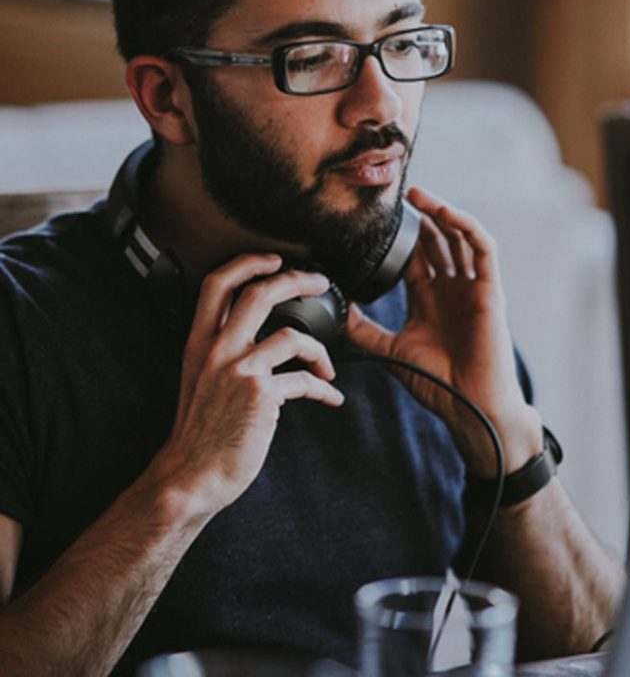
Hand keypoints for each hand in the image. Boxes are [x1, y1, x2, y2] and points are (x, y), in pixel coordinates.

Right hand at [151, 254, 343, 516]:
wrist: (191, 476)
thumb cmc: (200, 431)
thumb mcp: (199, 379)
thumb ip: (223, 351)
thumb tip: (262, 336)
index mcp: (199, 343)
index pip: (216, 284)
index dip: (247, 262)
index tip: (274, 259)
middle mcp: (217, 350)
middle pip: (259, 293)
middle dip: (296, 279)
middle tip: (319, 282)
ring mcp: (239, 371)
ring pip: (292, 336)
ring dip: (320, 350)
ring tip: (328, 366)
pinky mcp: (261, 396)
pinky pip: (304, 381)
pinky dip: (324, 389)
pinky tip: (331, 397)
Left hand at [347, 187, 540, 474]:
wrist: (470, 406)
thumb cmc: (437, 383)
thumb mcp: (391, 350)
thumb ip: (364, 329)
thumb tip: (336, 309)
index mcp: (429, 298)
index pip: (416, 255)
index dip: (401, 234)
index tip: (378, 215)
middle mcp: (451, 287)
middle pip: (437, 240)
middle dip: (420, 216)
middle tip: (398, 194)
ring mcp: (472, 286)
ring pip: (459, 237)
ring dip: (441, 213)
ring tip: (418, 195)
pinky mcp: (491, 289)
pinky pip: (483, 248)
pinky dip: (467, 227)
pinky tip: (446, 214)